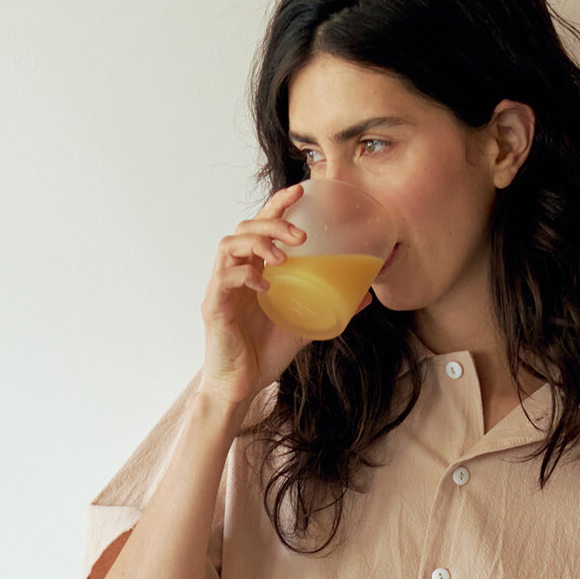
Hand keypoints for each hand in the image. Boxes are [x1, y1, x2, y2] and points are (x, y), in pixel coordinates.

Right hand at [200, 183, 318, 414]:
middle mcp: (235, 273)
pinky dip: (246, 274)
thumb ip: (328, 307)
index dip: (278, 204)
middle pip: (246, 227)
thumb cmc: (264, 355)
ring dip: (259, 243)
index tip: (300, 190)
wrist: (241, 389)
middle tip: (301, 234)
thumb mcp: (304, 326)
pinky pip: (225, 277)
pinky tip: (265, 284)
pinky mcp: (214, 306)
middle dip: (273, 221)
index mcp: (254, 270)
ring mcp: (221, 287)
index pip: (262, 226)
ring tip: (284, 257)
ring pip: (230, 244)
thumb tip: (365, 295)